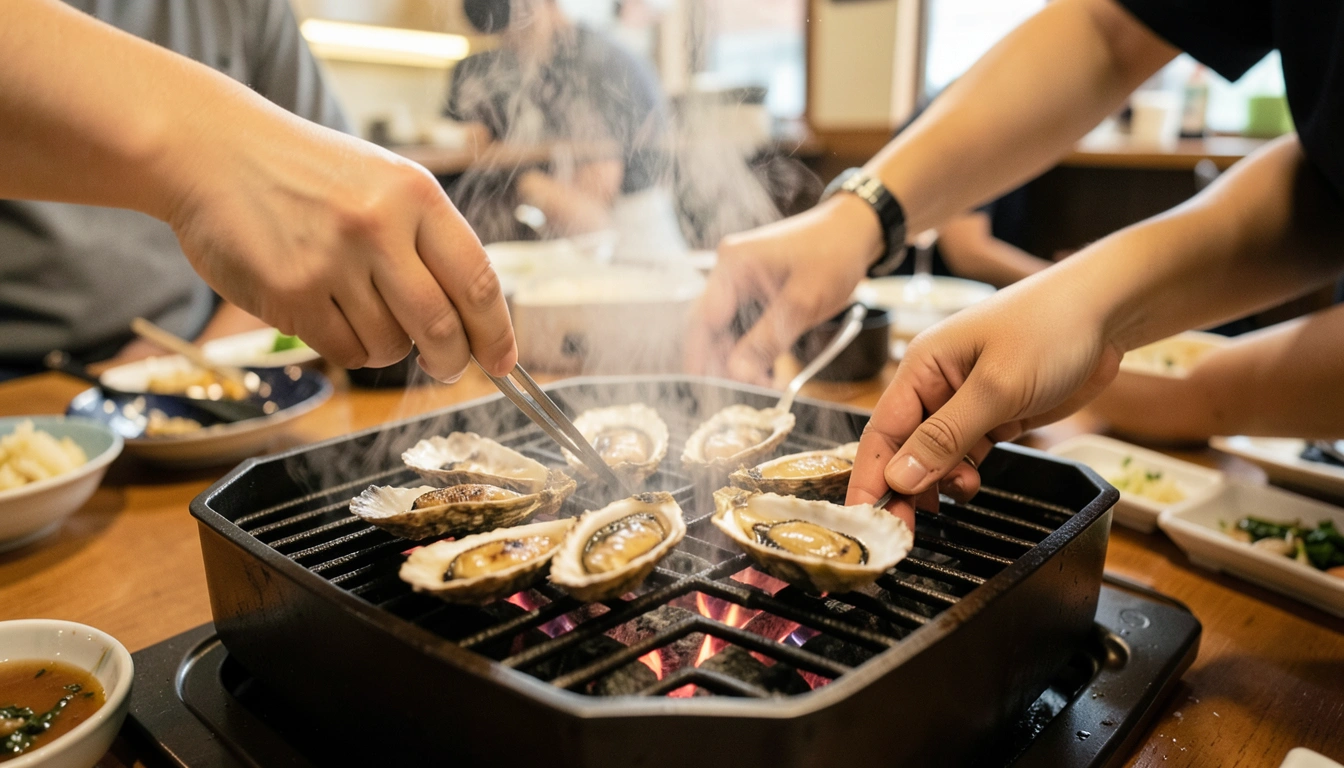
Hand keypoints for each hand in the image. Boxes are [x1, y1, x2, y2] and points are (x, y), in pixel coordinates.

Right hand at [162, 104, 515, 380]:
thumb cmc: (309, 172)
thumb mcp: (385, 182)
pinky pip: (344, 351)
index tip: (504, 361)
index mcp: (415, 194)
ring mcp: (332, 260)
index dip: (497, 332)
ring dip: (389, 348)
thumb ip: (429, 241)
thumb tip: (476, 319)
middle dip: (451, 360)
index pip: (478, 280)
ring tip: (364, 311)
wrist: (212, 149)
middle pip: (441, 326)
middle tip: (447, 366)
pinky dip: (348, 347)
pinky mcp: (289, 293)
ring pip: (390, 346)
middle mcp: (378, 225)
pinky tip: (331, 314)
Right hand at [686, 195, 882, 384]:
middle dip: (722, 364)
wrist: (855, 229)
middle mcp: (728, 270)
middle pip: (710, 326)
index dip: (701, 358)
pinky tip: (764, 372)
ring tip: (760, 388)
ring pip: (726, 330)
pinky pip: (742, 324)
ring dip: (737, 360)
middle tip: (740, 396)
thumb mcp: (804, 302)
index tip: (708, 392)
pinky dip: (750, 349)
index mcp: (733, 265)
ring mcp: (739, 279)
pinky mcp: (752, 289)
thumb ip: (768, 339)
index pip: (704, 319)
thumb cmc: (834, 255)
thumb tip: (738, 373)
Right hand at [845, 271, 1124, 523]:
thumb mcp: (996, 387)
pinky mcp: (995, 413)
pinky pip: (966, 452)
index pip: (882, 431)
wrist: (1109, 310)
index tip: (863, 521)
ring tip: (954, 500)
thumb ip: (946, 436)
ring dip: (938, 482)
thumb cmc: (1051, 328)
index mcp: (922, 367)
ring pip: (935, 454)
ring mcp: (966, 400)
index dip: (869, 477)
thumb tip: (900, 478)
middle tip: (903, 533)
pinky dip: (964, 473)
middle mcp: (937, 385)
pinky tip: (972, 485)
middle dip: (902, 488)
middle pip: (904, 447)